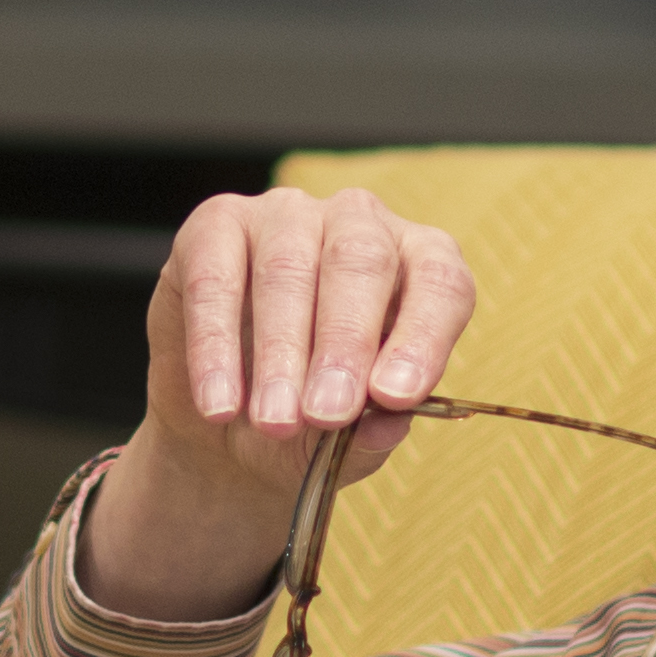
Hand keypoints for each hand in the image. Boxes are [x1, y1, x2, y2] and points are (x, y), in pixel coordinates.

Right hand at [72, 185, 477, 621]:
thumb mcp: (345, 441)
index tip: (396, 396)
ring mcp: (285, 215)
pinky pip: (214, 280)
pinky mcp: (215, 225)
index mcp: (417, 263)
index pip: (441, 282)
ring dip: (281, 352)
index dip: (422, 336)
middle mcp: (358, 223)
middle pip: (362, 260)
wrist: (224, 428)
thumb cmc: (306, 421)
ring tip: (274, 421)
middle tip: (327, 413)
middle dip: (344, 342)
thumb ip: (370, 433)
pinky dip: (215, 348)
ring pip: (286, 267)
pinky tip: (219, 403)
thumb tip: (387, 423)